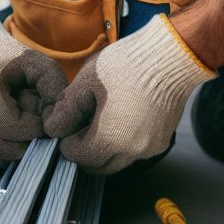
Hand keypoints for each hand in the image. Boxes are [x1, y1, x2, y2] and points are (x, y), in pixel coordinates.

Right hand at [0, 5, 67, 162]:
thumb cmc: (5, 55)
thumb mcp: (36, 62)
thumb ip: (54, 87)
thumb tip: (55, 123)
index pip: (11, 128)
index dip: (32, 129)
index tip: (41, 117)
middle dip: (23, 143)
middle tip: (35, 129)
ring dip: (10, 149)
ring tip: (21, 129)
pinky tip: (7, 133)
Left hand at [42, 14, 213, 174]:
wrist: (170, 56)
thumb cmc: (127, 64)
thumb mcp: (87, 81)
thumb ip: (67, 109)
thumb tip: (53, 128)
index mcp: (112, 138)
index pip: (80, 158)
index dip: (68, 144)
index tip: (65, 128)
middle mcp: (134, 151)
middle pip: (100, 166)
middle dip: (85, 153)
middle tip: (77, 130)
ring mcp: (151, 147)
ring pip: (120, 160)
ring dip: (105, 150)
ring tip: (97, 121)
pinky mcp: (163, 139)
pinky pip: (137, 151)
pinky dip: (124, 143)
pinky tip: (119, 119)